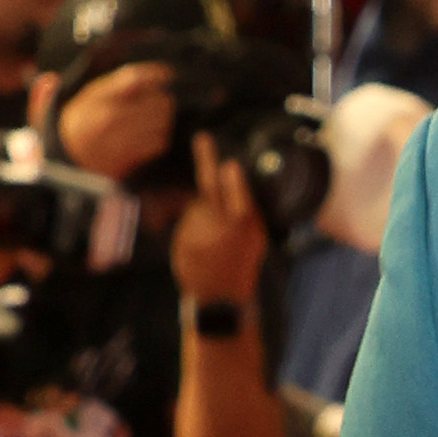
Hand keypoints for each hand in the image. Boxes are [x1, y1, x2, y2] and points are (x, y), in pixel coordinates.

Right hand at [56, 60, 178, 181]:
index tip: (165, 74)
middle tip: (156, 98)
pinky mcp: (131, 157)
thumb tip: (49, 80)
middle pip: (156, 99)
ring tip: (153, 116)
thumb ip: (46, 97)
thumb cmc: (58, 146)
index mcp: (92, 102)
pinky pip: (158, 142)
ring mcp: (123, 138)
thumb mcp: (45, 119)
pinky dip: (158, 137)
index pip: (134, 77)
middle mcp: (110, 117)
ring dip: (162, 117)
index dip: (155, 73)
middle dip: (159, 97)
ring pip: (161, 120)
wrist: (62, 183)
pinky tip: (148, 135)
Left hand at [172, 134, 266, 307]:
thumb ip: (247, 212)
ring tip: (213, 236)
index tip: (230, 164)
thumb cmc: (240, 264)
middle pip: (210, 188)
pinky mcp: (182, 241)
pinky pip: (185, 221)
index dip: (233, 179)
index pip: (237, 195)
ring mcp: (197, 235)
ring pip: (196, 206)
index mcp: (243, 226)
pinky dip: (192, 225)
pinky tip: (202, 243)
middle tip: (202, 138)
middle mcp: (219, 228)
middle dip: (206, 160)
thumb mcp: (255, 239)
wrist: (219, 298)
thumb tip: (236, 180)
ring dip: (202, 210)